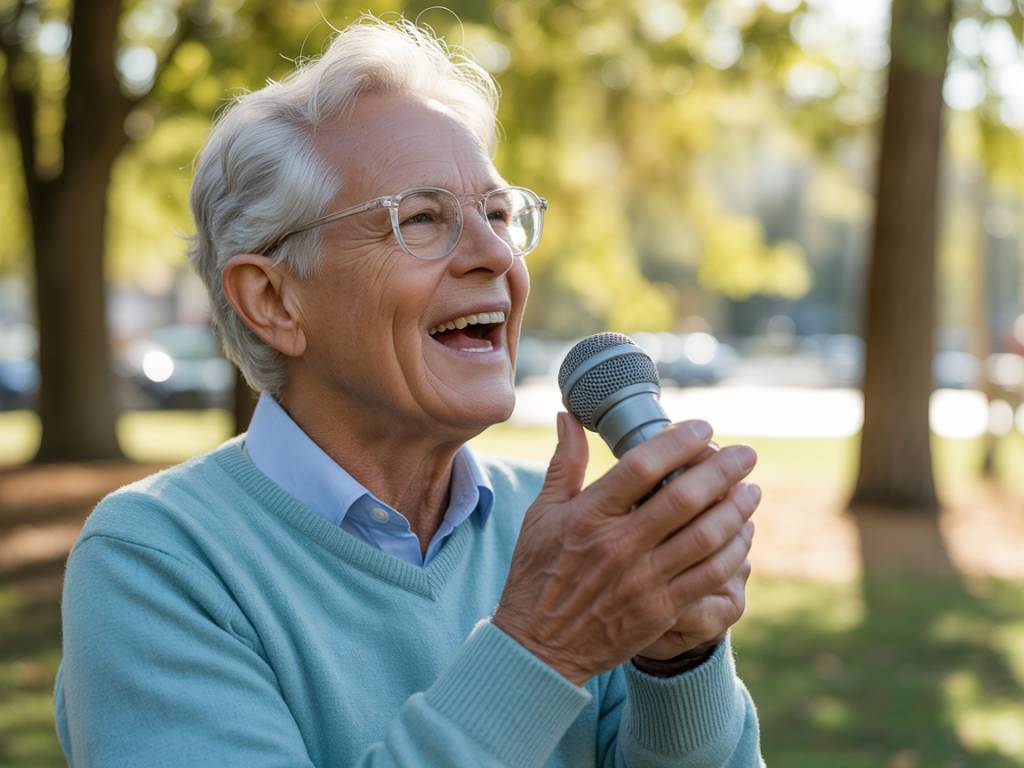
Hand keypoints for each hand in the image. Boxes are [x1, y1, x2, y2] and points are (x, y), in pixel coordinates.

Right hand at [492, 413, 756, 685]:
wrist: (539, 646)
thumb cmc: (538, 573)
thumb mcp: (542, 514)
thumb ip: (564, 463)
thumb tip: (567, 416)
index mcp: (588, 516)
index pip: (640, 467)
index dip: (677, 442)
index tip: (703, 427)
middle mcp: (618, 546)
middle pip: (682, 499)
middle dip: (721, 470)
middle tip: (746, 453)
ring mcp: (642, 580)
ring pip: (704, 538)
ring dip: (735, 510)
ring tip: (752, 490)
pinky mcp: (660, 610)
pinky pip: (709, 576)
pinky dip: (732, 551)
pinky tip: (742, 533)